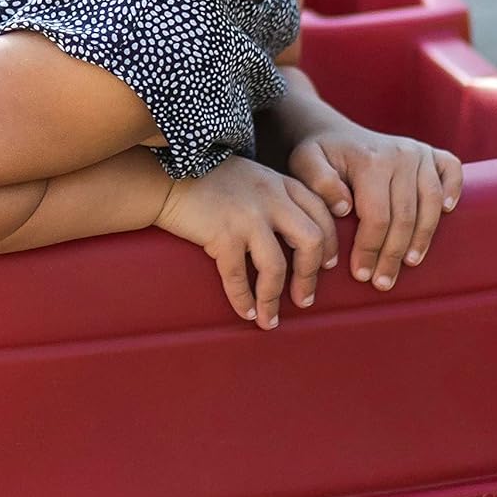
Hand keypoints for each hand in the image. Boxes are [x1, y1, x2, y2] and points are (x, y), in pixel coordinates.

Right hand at [155, 156, 338, 330]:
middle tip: (305, 299)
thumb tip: (293, 232)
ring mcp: (247, 216)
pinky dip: (244, 300)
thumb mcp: (251, 177)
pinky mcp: (222, 234)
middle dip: (311, 275)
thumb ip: (274, 195)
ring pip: (276, 266)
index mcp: (280, 183)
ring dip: (275, 298)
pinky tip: (246, 312)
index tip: (328, 265)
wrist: (165, 177)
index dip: (331, 243)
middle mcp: (270, 198)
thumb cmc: (205, 180)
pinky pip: (239, 277)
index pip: (321, 214)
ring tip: (271, 319)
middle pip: (311, 240)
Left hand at [286, 120, 462, 292]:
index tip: (361, 274)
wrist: (331, 132)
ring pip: (430, 202)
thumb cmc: (317, 155)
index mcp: (369, 161)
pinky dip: (453, 190)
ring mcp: (418, 152)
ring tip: (410, 263)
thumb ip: (318, 183)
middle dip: (393, 254)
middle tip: (383, 282)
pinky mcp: (431, 152)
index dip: (370, 249)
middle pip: (405, 215)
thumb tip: (345, 207)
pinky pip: (451, 169)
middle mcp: (399, 154)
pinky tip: (447, 212)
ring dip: (423, 237)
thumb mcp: (304, 163)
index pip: (377, 216)